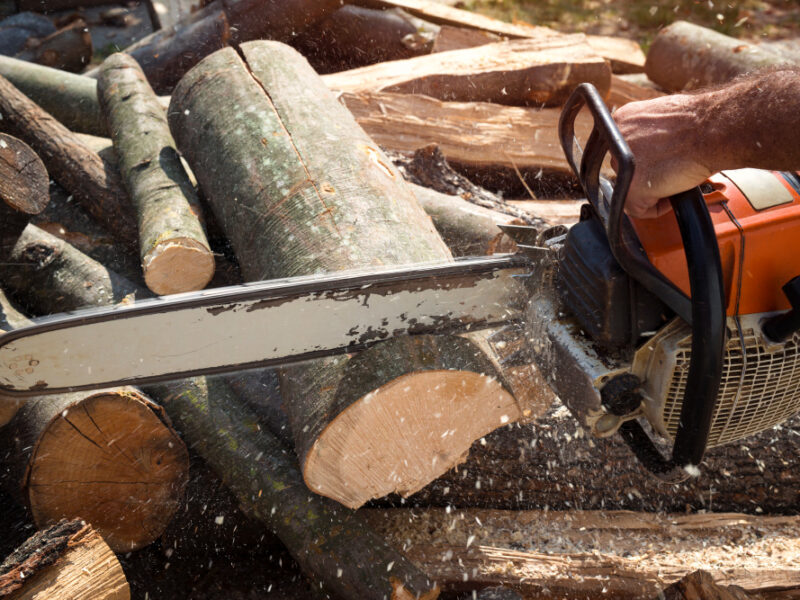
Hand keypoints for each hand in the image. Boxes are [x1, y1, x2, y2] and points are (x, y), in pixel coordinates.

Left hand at [613, 95, 712, 218]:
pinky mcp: (631, 187)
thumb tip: (646, 151)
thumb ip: (646, 135)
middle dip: (646, 176)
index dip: (641, 161)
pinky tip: (673, 193)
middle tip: (669, 171)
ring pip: (629, 190)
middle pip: (623, 171)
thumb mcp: (663, 120)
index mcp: (622, 120)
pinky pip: (638, 210)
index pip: (621, 151)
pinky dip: (657, 208)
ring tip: (674, 179)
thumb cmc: (701, 123)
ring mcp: (619, 163)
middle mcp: (615, 139)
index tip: (655, 163)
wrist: (714, 129)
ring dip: (652, 191)